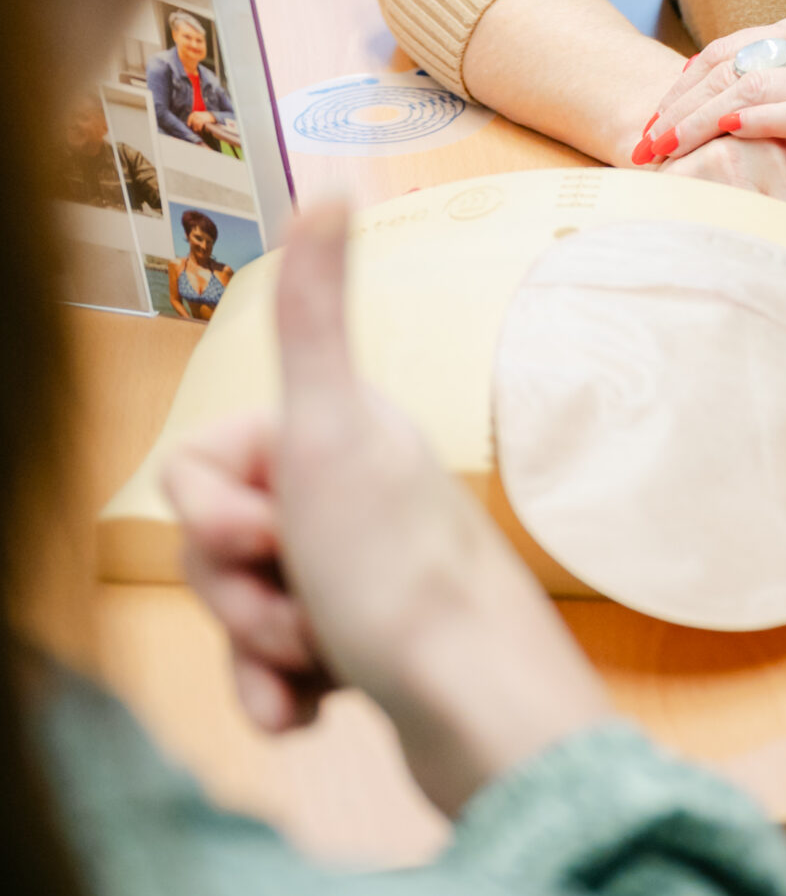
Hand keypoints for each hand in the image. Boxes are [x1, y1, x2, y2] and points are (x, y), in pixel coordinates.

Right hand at [165, 202, 609, 815]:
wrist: (476, 712)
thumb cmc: (397, 572)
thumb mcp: (332, 429)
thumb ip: (312, 312)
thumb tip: (330, 183)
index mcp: (337, 429)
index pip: (198, 466)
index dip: (215, 514)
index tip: (274, 530)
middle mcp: (352, 484)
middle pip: (213, 540)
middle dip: (238, 590)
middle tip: (301, 606)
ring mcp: (357, 564)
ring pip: (239, 609)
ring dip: (258, 651)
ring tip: (317, 668)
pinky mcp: (364, 642)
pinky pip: (274, 671)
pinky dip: (281, 696)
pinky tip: (316, 709)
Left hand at [642, 16, 785, 245]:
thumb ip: (756, 99)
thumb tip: (677, 117)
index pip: (723, 53)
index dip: (678, 89)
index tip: (646, 126)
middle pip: (730, 69)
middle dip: (679, 109)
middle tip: (643, 144)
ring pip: (754, 88)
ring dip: (701, 120)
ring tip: (667, 148)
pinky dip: (760, 121)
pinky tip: (727, 134)